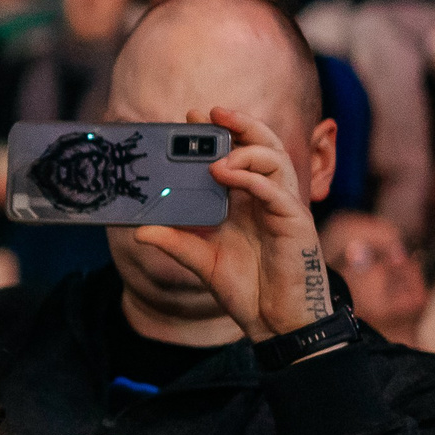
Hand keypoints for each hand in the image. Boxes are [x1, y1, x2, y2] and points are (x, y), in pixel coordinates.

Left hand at [130, 107, 326, 342]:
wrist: (274, 321)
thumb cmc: (246, 288)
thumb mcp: (201, 261)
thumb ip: (175, 242)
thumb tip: (139, 231)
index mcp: (247, 200)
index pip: (238, 153)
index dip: (219, 132)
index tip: (191, 117)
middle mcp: (267, 197)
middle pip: (263, 145)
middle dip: (239, 124)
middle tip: (210, 112)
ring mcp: (283, 207)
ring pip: (275, 159)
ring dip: (245, 149)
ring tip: (214, 157)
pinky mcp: (295, 223)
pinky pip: (277, 191)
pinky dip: (253, 178)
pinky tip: (228, 175)